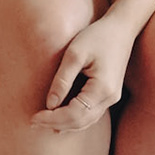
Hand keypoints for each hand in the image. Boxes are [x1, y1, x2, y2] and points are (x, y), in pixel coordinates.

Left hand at [35, 14, 136, 132]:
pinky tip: (59, 122)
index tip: (33, 118)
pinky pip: (90, 114)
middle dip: (55, 124)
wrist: (121, 29)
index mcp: (102, 89)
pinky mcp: (109, 95)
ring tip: (42, 123)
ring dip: (64, 125)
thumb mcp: (75, 54)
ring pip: (86, 121)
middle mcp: (109, 98)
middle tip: (33, 123)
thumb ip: (62, 80)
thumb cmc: (97, 37)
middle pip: (80, 122)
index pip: (74, 114)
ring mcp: (111, 98)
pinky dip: (74, 120)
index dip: (52, 118)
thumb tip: (50, 104)